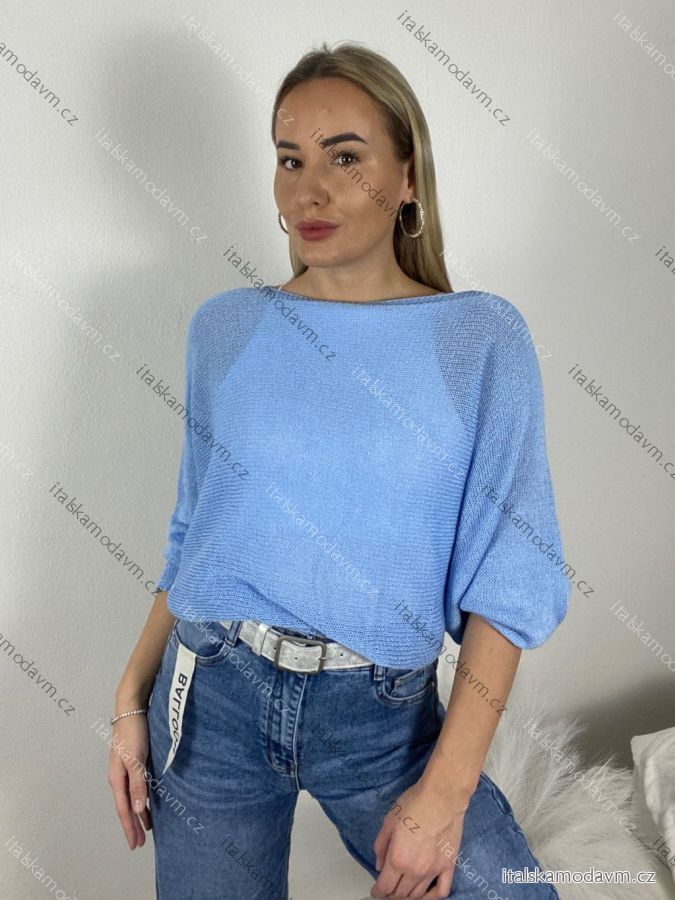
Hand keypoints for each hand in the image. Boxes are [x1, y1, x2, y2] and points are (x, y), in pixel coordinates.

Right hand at [107, 712, 152, 849]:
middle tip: (139, 844)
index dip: (129, 827)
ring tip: (147, 828)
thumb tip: (138, 810)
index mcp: (116, 778)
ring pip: (131, 797)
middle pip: (126, 806)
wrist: (131, 708)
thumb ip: (137, 784)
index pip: (124, 809)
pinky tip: (147, 802)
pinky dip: (141, 798)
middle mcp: (118, 776)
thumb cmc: (133, 732)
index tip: (135, 844)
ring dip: (138, 813)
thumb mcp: (136, 760)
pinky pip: (136, 786)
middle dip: (132, 825)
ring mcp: (124, 769)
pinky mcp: (132, 761)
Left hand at [371, 779, 466, 898]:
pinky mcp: (449, 866)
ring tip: (403, 890)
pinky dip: (431, 897)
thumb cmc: (414, 804)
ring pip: (418, 895)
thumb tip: (379, 865)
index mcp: (397, 859)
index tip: (375, 891)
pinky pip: (441, 891)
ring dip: (408, 896)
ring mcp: (433, 871)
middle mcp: (415, 870)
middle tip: (388, 887)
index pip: (385, 887)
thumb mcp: (388, 821)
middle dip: (391, 893)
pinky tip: (425, 894)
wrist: (442, 797)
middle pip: (400, 894)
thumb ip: (380, 846)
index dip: (377, 891)